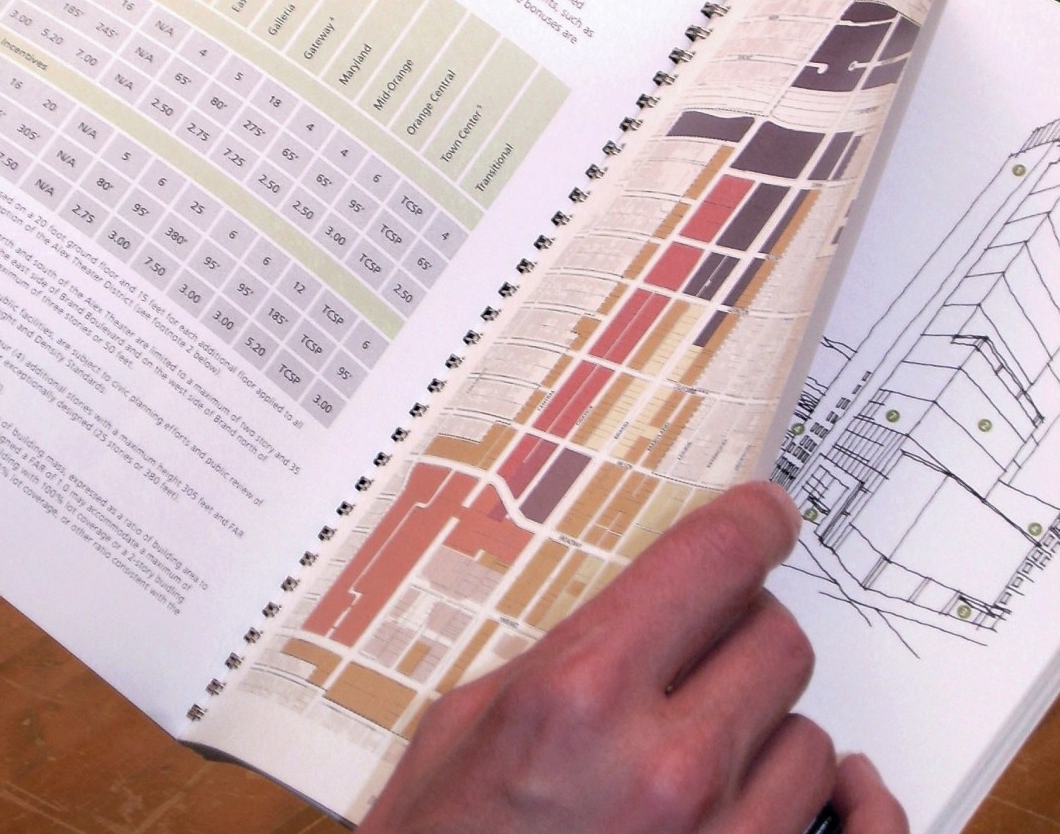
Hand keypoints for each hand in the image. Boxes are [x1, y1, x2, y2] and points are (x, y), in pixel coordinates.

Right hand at [357, 481, 895, 833]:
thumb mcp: (463, 728)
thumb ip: (559, 657)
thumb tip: (635, 610)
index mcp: (579, 694)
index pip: (714, 560)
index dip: (753, 520)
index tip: (766, 514)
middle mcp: (667, 767)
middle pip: (777, 636)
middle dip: (745, 630)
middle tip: (707, 646)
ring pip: (813, 732)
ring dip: (766, 727)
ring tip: (708, 750)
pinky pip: (854, 822)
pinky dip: (837, 800)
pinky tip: (813, 789)